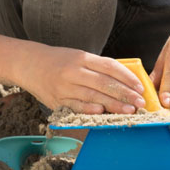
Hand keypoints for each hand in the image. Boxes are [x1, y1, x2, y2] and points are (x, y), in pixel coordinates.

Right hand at [22, 47, 145, 114]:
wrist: (29, 64)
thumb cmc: (59, 60)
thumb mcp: (79, 56)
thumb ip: (99, 67)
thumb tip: (125, 80)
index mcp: (82, 57)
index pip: (110, 66)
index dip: (127, 77)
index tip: (140, 87)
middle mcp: (73, 71)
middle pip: (104, 83)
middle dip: (125, 94)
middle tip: (140, 103)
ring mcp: (64, 86)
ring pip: (93, 97)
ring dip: (113, 105)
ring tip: (129, 110)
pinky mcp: (57, 100)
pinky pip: (77, 106)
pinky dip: (91, 110)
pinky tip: (103, 113)